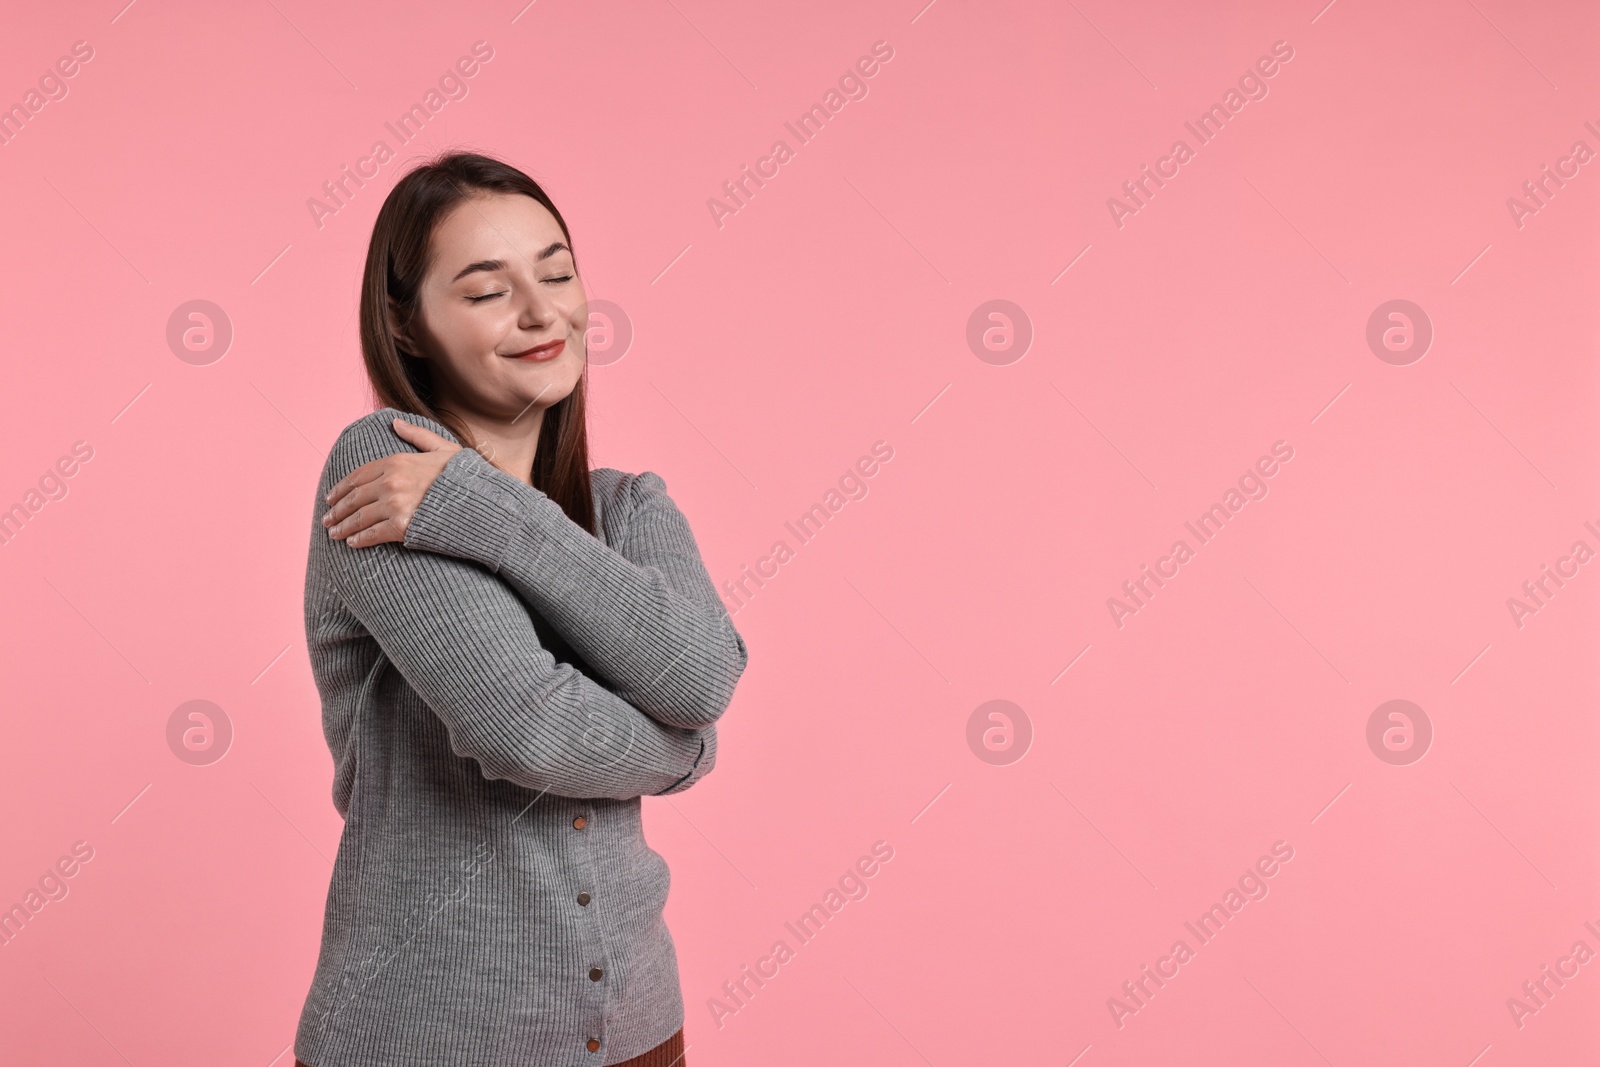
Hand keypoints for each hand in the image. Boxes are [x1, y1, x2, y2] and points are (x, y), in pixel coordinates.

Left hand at [322, 418, 461, 546]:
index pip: (358, 476)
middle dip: (336, 510)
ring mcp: (395, 504)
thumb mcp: (443, 448)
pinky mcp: (401, 526)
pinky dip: (360, 540)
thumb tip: (395, 422)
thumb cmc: (465, 477)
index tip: (331, 497)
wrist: (482, 502)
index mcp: (397, 461)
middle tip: (327, 519)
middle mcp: (391, 482)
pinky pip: (373, 534)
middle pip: (354, 498)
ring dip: (343, 527)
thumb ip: (417, 436)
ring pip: (358, 517)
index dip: (341, 488)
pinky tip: (353, 544)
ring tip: (334, 534)